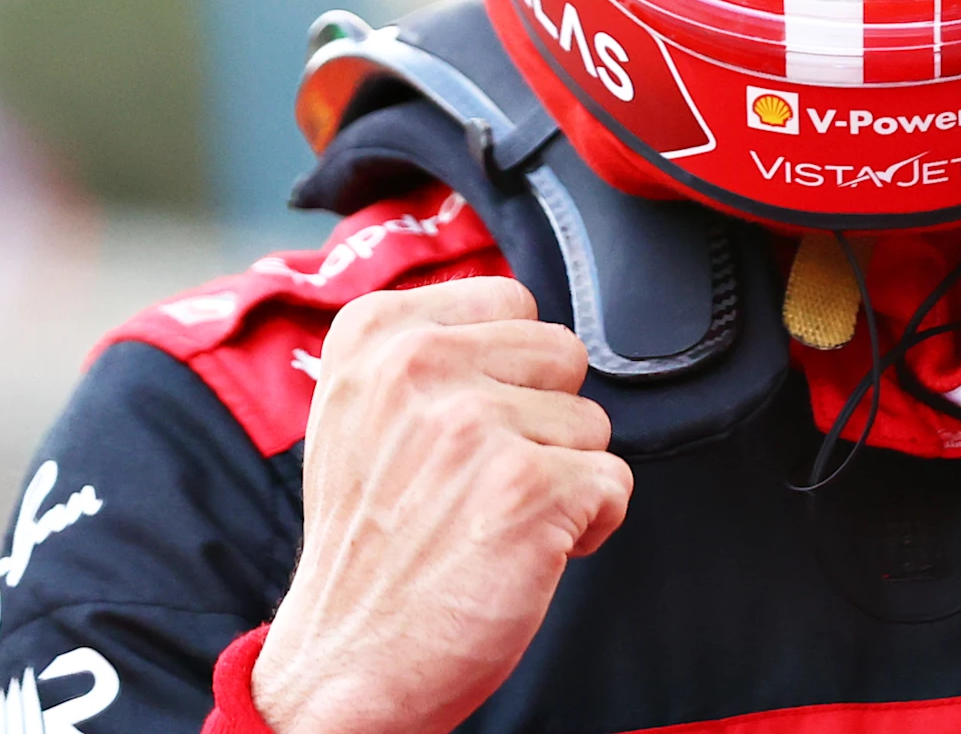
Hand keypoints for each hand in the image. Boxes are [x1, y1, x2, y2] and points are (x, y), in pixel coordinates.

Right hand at [247, 276, 631, 733]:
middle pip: (562, 353)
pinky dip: (586, 527)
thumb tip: (522, 313)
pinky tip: (520, 554)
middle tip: (476, 484)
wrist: (346, 662)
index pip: (512, 298)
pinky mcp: (527, 488)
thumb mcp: (364, 409)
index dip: (509, 373)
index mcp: (376, 329)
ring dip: (561, 476)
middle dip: (542, 420)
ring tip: (488, 521)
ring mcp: (473, 424)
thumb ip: (434, 347)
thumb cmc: (370, 544)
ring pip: (592, 422)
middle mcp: (419, 363)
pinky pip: (614, 483)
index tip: (460, 432)